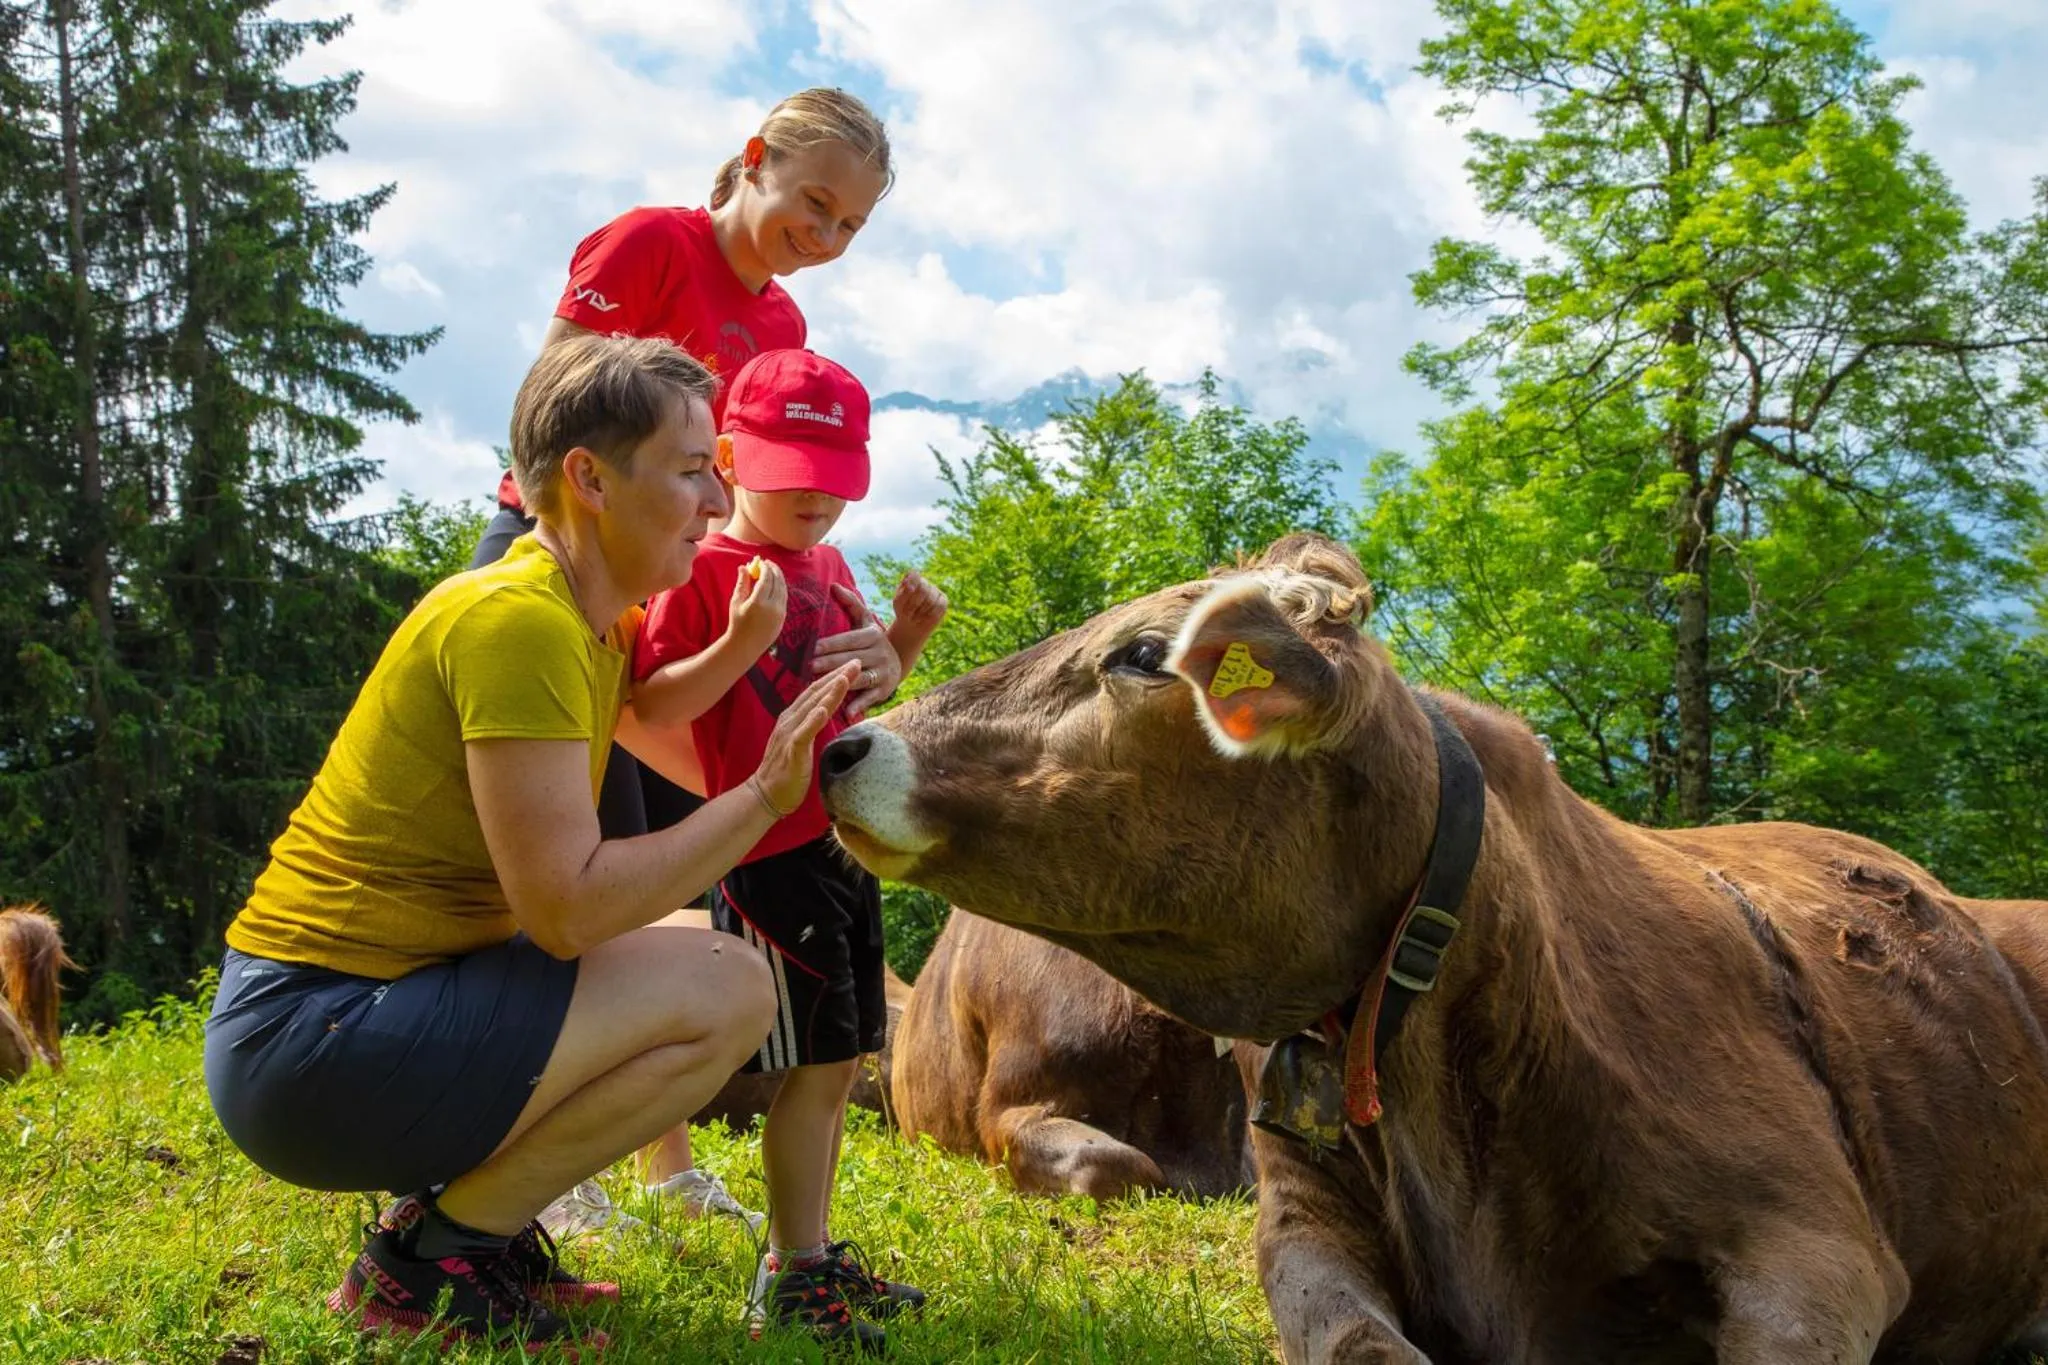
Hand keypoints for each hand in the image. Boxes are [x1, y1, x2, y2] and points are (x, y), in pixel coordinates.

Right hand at [729, 557, 786, 655]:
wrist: (745, 645)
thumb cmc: (737, 623)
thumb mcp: (736, 602)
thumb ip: (742, 583)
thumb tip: (744, 566)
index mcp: (758, 603)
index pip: (767, 579)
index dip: (765, 568)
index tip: (762, 562)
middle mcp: (772, 607)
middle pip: (777, 582)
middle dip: (774, 570)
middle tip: (769, 563)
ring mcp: (780, 613)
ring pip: (783, 590)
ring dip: (779, 578)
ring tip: (772, 571)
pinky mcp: (783, 618)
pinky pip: (784, 598)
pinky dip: (781, 588)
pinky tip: (775, 584)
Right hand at [749, 663, 856, 814]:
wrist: (764, 793)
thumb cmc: (786, 770)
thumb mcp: (801, 741)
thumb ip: (811, 725)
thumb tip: (825, 712)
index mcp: (793, 717)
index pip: (815, 692)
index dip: (833, 676)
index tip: (851, 665)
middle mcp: (790, 720)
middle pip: (816, 694)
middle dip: (837, 676)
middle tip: (856, 662)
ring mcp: (790, 734)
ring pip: (812, 708)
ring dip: (830, 692)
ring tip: (845, 677)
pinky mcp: (792, 750)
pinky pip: (804, 733)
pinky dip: (813, 720)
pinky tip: (823, 710)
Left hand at [813, 582, 900, 718]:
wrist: (898, 661)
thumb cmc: (872, 640)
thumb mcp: (865, 621)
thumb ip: (850, 603)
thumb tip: (833, 585)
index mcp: (873, 635)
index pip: (850, 639)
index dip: (832, 644)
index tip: (814, 648)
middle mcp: (880, 652)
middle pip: (851, 658)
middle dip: (830, 663)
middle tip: (810, 666)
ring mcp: (883, 672)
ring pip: (859, 677)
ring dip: (841, 681)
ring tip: (820, 684)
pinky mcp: (885, 689)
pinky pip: (871, 697)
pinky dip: (859, 704)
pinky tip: (846, 711)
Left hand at [892, 570, 948, 641]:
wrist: (911, 625)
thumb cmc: (903, 611)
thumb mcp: (899, 602)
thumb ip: (904, 592)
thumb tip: (913, 586)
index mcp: (912, 579)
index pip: (914, 576)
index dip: (911, 586)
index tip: (905, 597)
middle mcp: (925, 582)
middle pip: (923, 589)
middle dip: (913, 604)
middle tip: (906, 615)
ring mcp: (935, 590)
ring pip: (931, 600)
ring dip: (920, 613)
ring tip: (913, 619)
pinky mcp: (943, 600)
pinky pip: (940, 606)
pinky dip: (930, 615)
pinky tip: (923, 620)